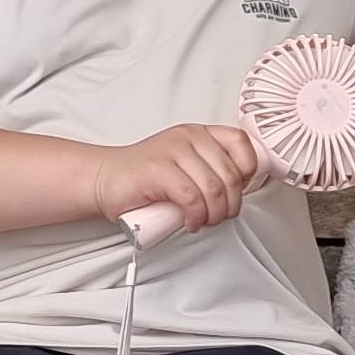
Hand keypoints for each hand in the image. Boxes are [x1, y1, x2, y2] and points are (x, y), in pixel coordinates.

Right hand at [88, 121, 261, 238]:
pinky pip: (192, 197)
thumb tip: (241, 190)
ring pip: (214, 188)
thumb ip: (212, 170)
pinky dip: (196, 215)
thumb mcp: (187, 166)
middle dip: (231, 204)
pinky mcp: (158, 170)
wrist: (107, 180)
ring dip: (214, 214)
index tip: (238, 190)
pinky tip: (190, 221)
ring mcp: (172, 151)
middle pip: (230, 174)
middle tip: (218, 216)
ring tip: (203, 220)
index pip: (241, 144)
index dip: (247, 172)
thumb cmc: (147, 179)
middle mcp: (188, 137)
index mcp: (199, 133)